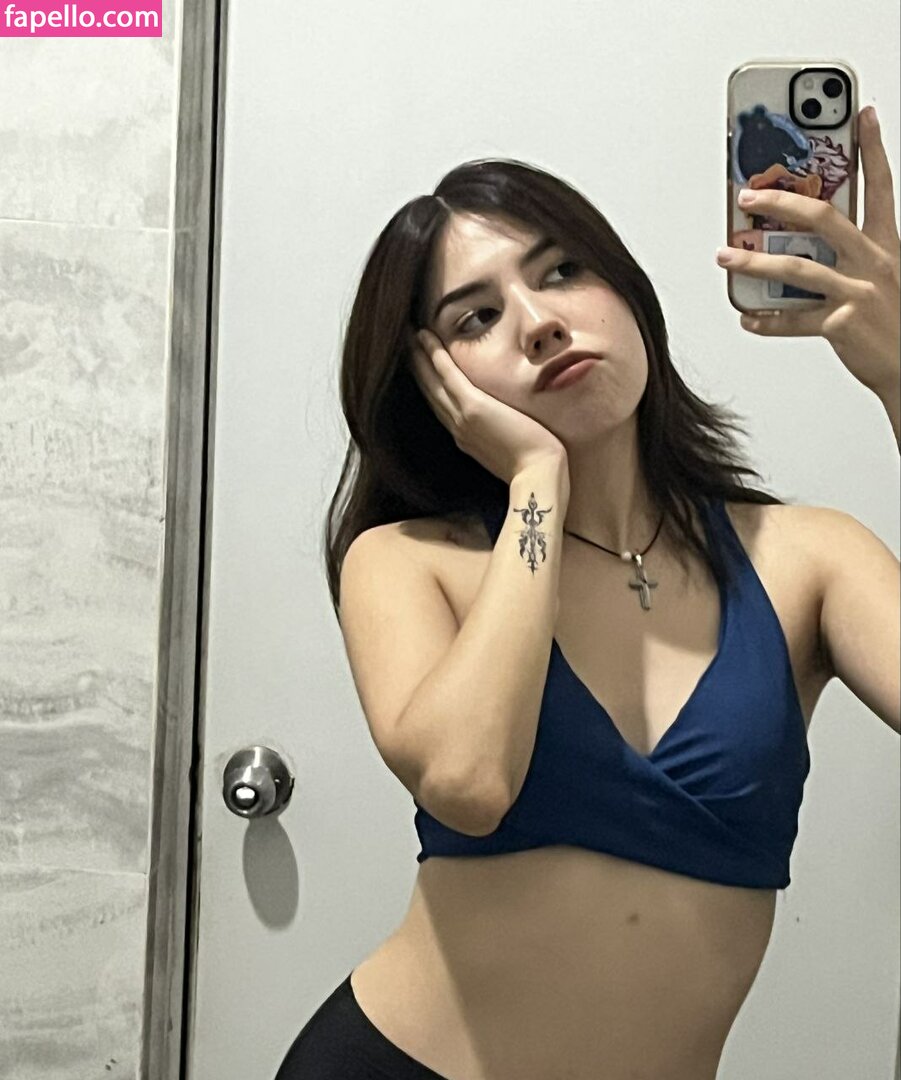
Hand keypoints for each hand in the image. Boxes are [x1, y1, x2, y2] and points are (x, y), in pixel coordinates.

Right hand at [409, 328, 567, 484]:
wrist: (537, 476)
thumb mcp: (511, 451)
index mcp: (466, 438)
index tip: (421, 368)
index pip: (442, 407)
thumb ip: (502, 436)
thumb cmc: (534, 467)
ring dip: (419, 357)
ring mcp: (462, 418)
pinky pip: (448, 376)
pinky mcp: (473, 408)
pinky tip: (427, 338)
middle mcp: (457, 428)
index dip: (430, 386)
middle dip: (417, 369)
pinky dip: (435, 356)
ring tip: (410, 336)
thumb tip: (509, 426)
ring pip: (433, 382)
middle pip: (430, 393)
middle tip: (405, 345)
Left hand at [716, 106, 899, 398]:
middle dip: (781, 202)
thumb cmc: (893, 322)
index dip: (873, 148)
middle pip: (824, 218)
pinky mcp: (842, 324)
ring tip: (726, 256)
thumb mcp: (885, 277)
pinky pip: (793, 319)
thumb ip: (853, 255)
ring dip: (754, 261)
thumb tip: (804, 244)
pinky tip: (747, 316)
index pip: (881, 186)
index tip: (864, 114)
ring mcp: (859, 292)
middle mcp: (875, 262)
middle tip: (748, 195)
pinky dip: (766, 320)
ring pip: (796, 268)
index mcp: (887, 245)